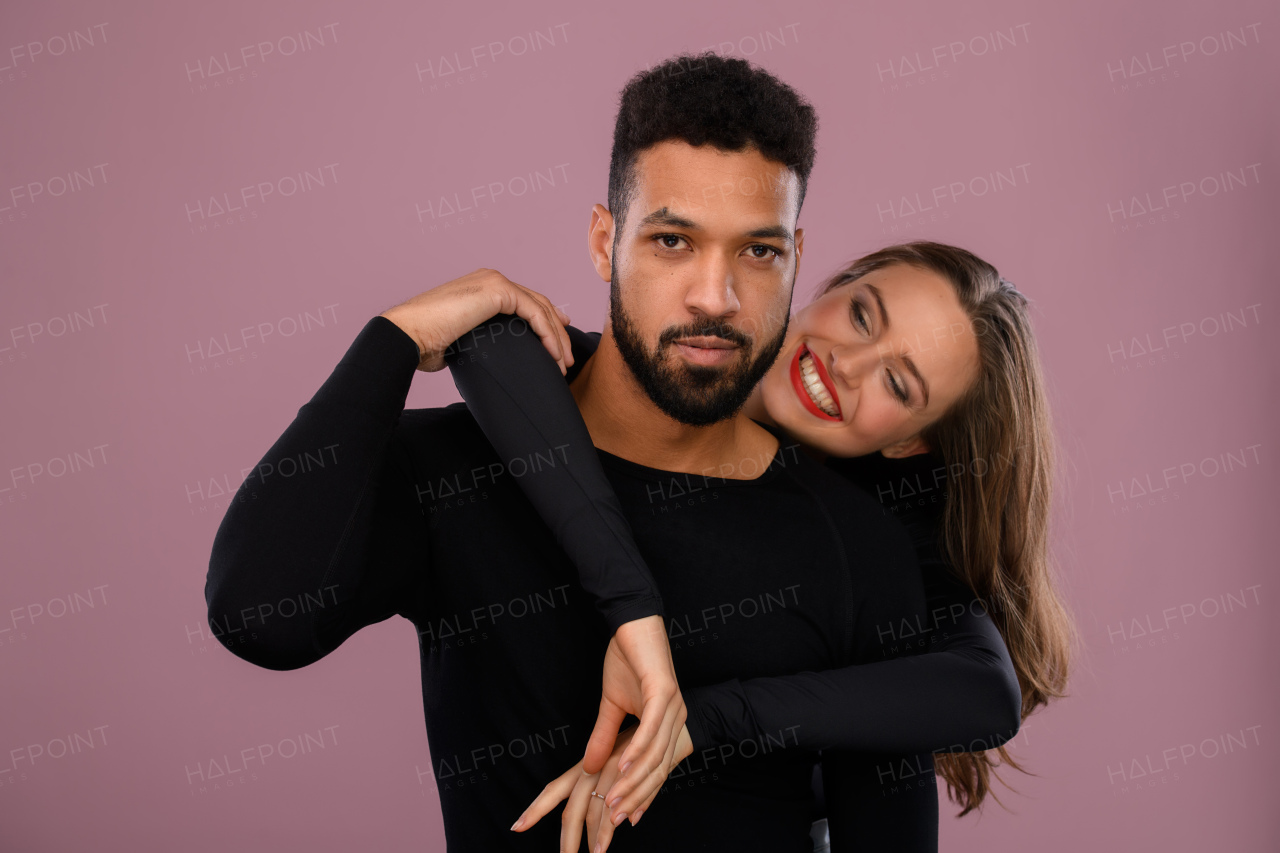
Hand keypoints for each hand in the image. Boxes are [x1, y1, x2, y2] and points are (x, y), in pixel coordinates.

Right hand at [378, 268, 573, 373]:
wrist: (408, 334)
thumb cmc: (425, 342)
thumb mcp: (462, 338)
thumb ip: (482, 338)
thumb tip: (494, 356)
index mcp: (482, 287)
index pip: (525, 301)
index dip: (546, 320)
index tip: (558, 342)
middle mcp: (491, 278)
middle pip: (538, 303)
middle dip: (557, 331)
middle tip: (566, 358)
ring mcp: (495, 281)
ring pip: (541, 308)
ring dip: (557, 337)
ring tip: (563, 365)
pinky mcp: (497, 289)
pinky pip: (535, 313)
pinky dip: (548, 335)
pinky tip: (553, 355)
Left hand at [512, 722, 693, 852]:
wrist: (670, 722)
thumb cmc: (641, 746)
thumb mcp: (621, 768)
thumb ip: (622, 795)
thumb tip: (626, 823)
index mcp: (585, 768)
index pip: (554, 790)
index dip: (535, 809)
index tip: (516, 827)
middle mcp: (594, 768)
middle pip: (573, 808)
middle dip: (568, 838)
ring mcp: (612, 768)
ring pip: (599, 809)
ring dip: (599, 835)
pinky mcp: (631, 766)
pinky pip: (624, 797)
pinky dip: (620, 816)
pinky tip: (621, 826)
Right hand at [583, 616, 685, 805]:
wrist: (633, 623)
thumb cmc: (626, 660)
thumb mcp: (611, 705)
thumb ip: (604, 736)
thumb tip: (589, 766)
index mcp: (668, 723)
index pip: (656, 768)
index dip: (641, 795)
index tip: (623, 819)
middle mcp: (676, 719)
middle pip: (658, 768)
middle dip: (636, 797)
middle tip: (615, 822)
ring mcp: (673, 707)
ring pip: (655, 754)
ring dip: (633, 781)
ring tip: (614, 802)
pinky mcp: (664, 693)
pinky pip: (651, 729)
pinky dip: (636, 750)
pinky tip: (621, 767)